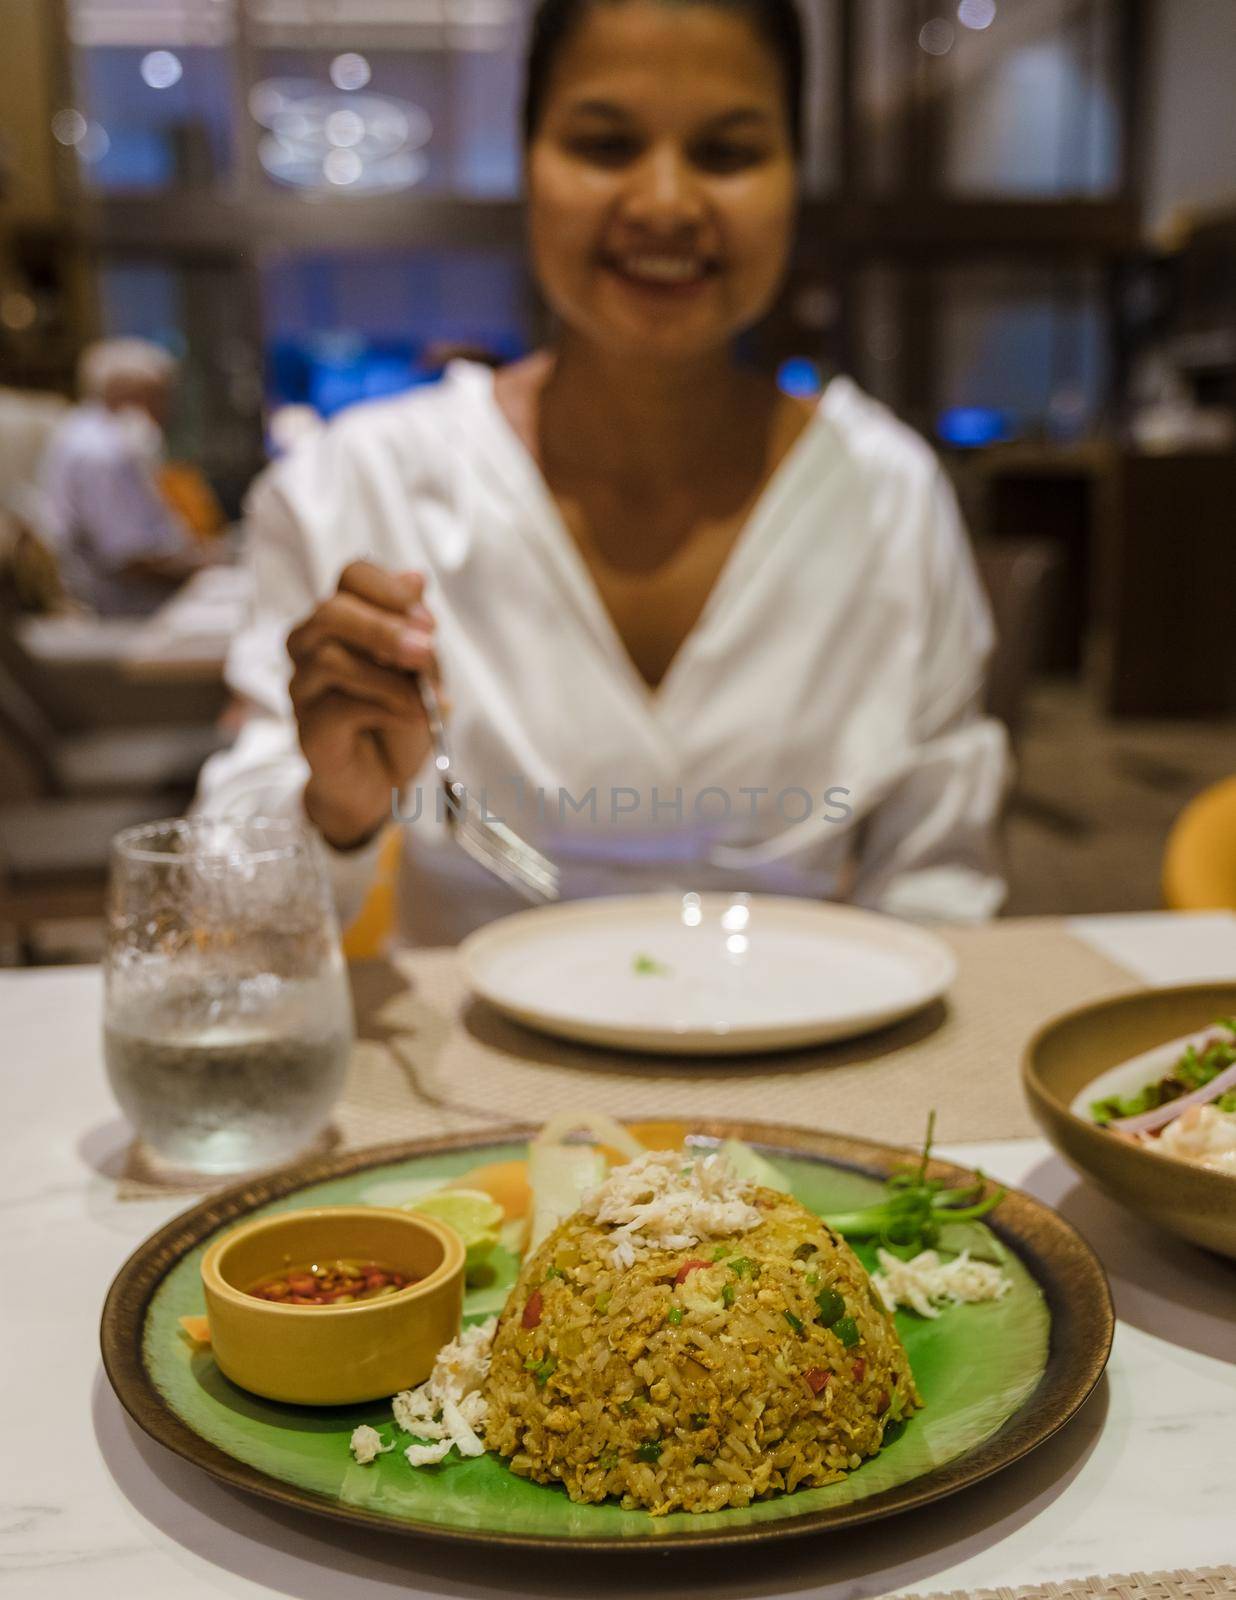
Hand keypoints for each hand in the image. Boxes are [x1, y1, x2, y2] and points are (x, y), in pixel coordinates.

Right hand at [287, 561, 436, 849]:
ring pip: (329, 658)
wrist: (384, 780)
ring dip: (388, 675)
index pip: (353, 576)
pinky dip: (386, 708)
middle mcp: (312, 646)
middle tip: (427, 650)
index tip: (430, 621)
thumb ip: (416, 630)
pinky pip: (338, 707)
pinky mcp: (307, 729)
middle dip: (383, 627)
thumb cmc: (399, 718)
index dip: (390, 589)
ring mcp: (304, 687)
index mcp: (343, 620)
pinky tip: (415, 717)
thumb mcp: (423, 671)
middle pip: (330, 612)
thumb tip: (415, 577)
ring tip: (426, 695)